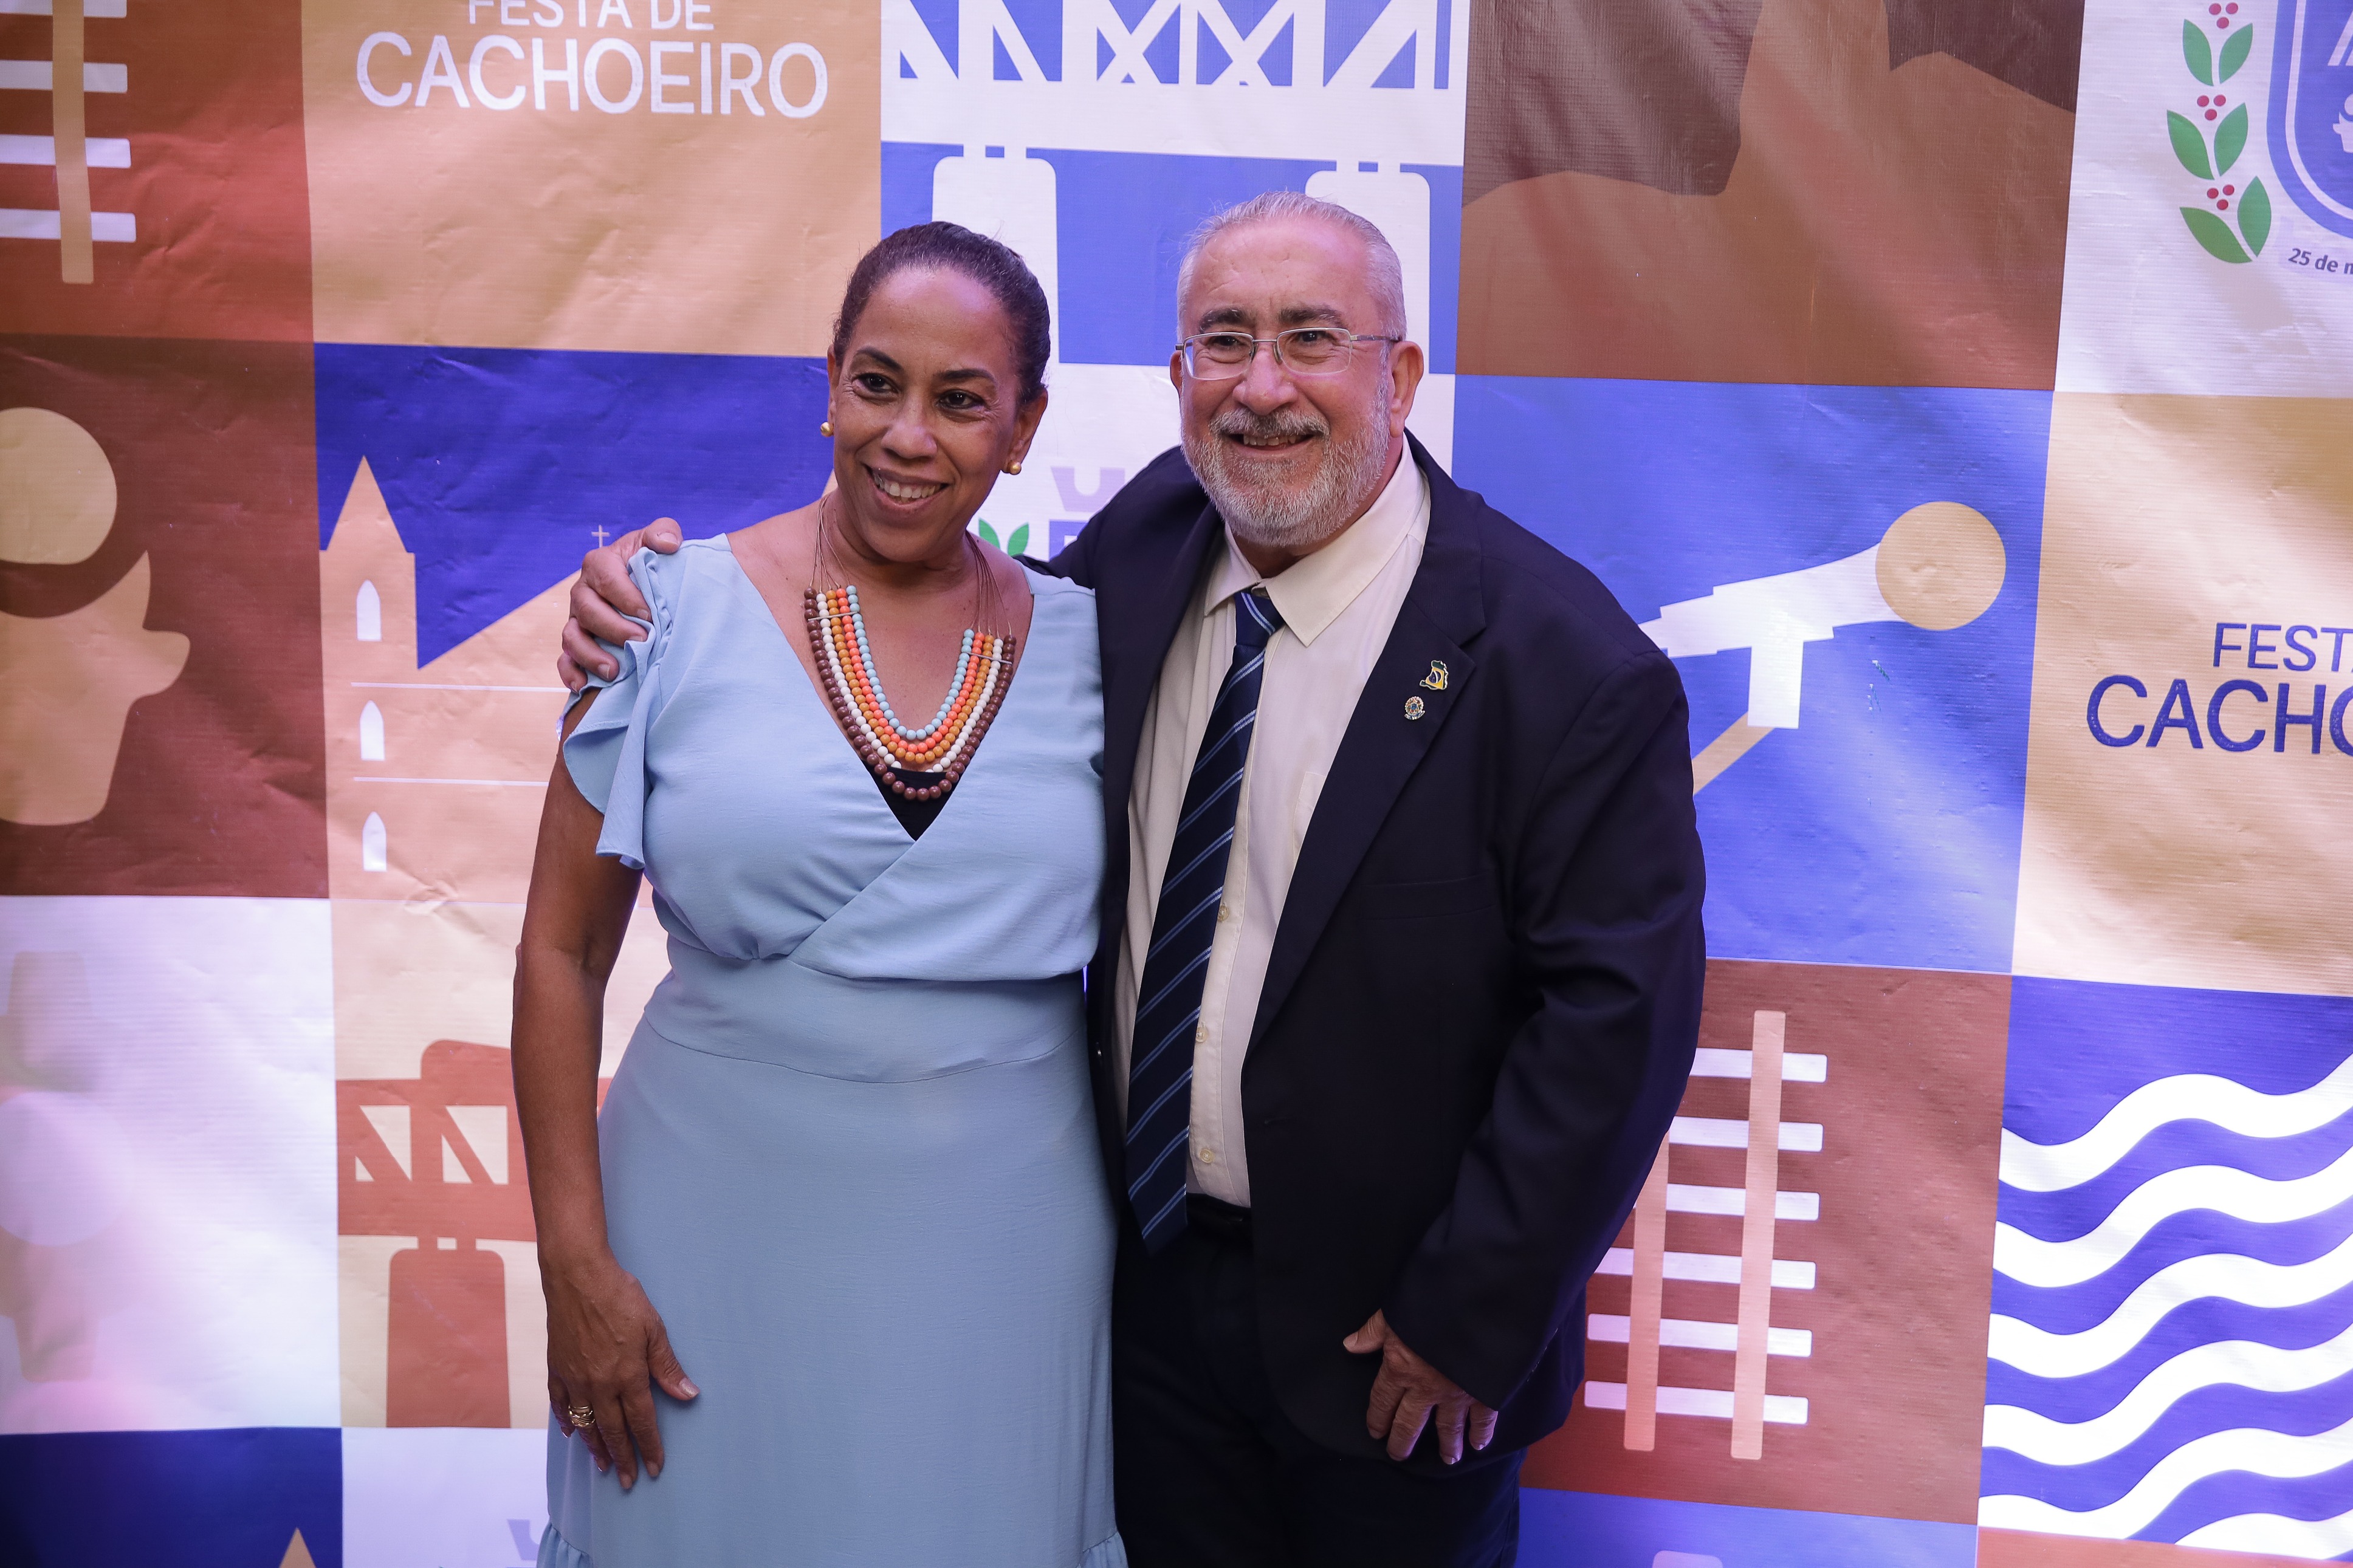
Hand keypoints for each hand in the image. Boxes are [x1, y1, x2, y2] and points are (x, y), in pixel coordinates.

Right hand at [545, 1252, 696, 1487]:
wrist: (577, 1276)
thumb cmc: (620, 1296)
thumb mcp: (653, 1328)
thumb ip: (667, 1366)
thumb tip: (688, 1395)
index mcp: (627, 1375)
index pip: (642, 1421)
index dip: (650, 1446)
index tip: (655, 1468)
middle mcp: (598, 1384)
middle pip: (613, 1431)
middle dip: (623, 1458)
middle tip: (629, 1481)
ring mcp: (574, 1378)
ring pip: (586, 1424)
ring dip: (596, 1447)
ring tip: (604, 1466)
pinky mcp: (556, 1368)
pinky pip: (560, 1404)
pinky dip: (567, 1421)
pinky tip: (573, 1433)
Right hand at [558, 518, 682, 688]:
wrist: (647, 581)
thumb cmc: (651, 561)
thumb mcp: (658, 539)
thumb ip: (664, 533)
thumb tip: (669, 545)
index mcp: (600, 564)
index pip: (606, 578)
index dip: (625, 596)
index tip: (649, 614)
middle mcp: (583, 591)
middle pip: (587, 611)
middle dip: (613, 628)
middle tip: (642, 640)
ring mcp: (577, 619)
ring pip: (572, 637)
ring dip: (590, 655)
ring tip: (614, 671)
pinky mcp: (577, 641)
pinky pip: (565, 659)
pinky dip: (570, 673)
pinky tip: (583, 686)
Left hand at [1344, 1310, 1496, 1464]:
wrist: (1476, 1305)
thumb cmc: (1432, 1303)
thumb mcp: (1395, 1312)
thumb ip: (1373, 1332)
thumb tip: (1350, 1345)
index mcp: (1400, 1368)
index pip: (1382, 1402)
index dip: (1377, 1419)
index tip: (1375, 1433)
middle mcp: (1425, 1388)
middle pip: (1409, 1424)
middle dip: (1402, 1442)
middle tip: (1399, 1455)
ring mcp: (1456, 1394)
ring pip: (1447, 1428)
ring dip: (1446, 1446)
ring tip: (1446, 1460)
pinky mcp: (1484, 1392)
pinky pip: (1482, 1420)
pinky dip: (1481, 1434)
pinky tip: (1479, 1446)